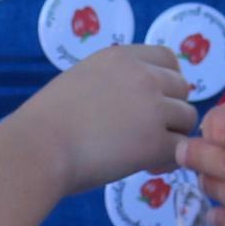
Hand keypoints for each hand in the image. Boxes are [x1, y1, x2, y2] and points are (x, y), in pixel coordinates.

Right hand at [17, 43, 196, 193]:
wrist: (37, 148)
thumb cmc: (44, 123)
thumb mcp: (81, 82)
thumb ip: (112, 84)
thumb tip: (131, 105)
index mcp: (121, 57)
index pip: (168, 58)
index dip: (166, 82)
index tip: (151, 103)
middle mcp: (142, 75)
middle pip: (182, 88)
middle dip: (170, 111)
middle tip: (145, 134)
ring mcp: (153, 107)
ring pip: (187, 118)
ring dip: (172, 135)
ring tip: (145, 153)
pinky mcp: (156, 141)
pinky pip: (181, 148)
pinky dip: (169, 160)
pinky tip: (148, 168)